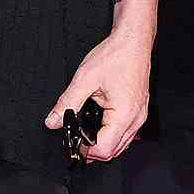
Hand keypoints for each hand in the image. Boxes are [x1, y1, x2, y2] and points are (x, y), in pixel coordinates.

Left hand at [45, 28, 151, 162]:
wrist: (133, 41)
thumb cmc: (115, 56)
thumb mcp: (85, 79)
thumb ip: (67, 103)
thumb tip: (53, 121)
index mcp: (124, 114)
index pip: (104, 149)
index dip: (85, 150)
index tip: (71, 142)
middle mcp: (136, 119)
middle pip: (113, 152)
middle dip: (92, 150)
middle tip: (73, 138)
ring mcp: (140, 116)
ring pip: (120, 145)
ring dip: (101, 144)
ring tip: (83, 134)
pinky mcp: (138, 112)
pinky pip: (125, 134)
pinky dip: (111, 136)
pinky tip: (98, 127)